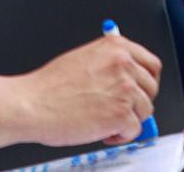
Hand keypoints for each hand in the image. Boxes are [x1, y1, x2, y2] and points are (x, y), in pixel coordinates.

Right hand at [15, 33, 161, 146]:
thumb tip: (128, 78)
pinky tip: (102, 132)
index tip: (140, 91)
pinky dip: (121, 136)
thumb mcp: (84, 59)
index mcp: (115, 47)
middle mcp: (123, 64)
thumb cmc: (49, 87)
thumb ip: (110, 63)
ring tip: (106, 122)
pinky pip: (135, 130)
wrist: (31, 104)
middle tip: (120, 110)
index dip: (146, 81)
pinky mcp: (120, 114)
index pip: (151, 64)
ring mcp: (124, 89)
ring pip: (145, 110)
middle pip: (152, 87)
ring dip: (128, 119)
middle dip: (138, 102)